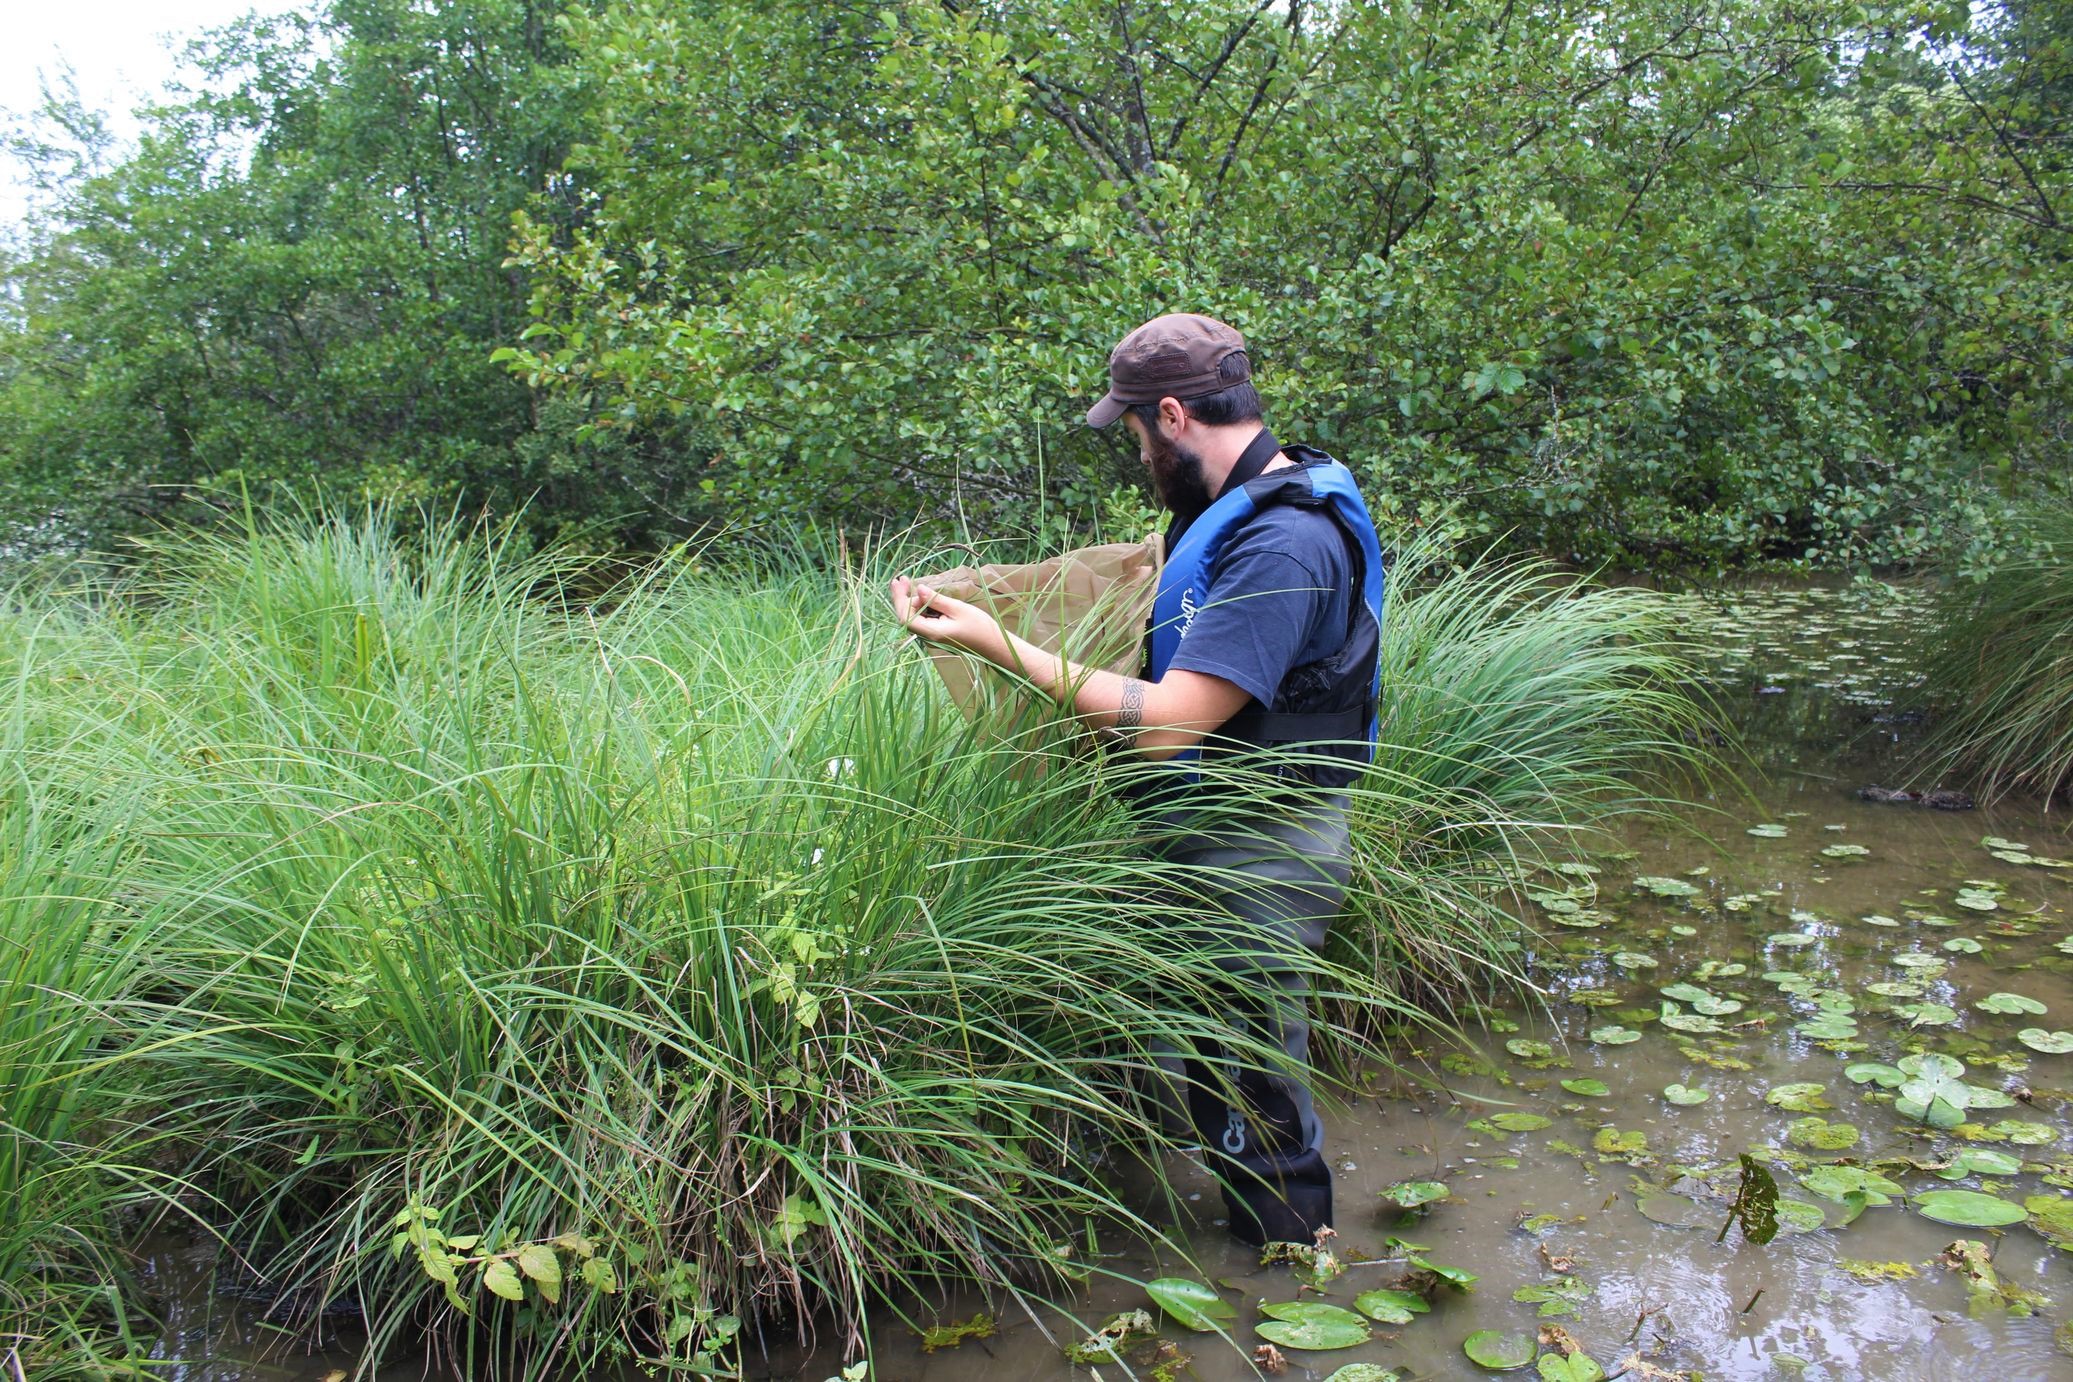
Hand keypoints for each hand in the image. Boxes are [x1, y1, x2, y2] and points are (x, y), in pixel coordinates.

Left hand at [888, 576, 1003, 657]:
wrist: (993, 645)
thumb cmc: (979, 626)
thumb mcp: (957, 608)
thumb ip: (936, 600)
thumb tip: (918, 589)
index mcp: (931, 632)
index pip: (906, 617)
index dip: (899, 599)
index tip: (898, 582)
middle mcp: (928, 636)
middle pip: (906, 617)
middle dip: (902, 598)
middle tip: (901, 578)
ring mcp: (932, 635)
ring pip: (914, 617)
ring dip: (911, 600)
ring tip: (910, 583)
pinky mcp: (937, 633)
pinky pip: (923, 619)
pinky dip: (920, 606)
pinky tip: (923, 595)